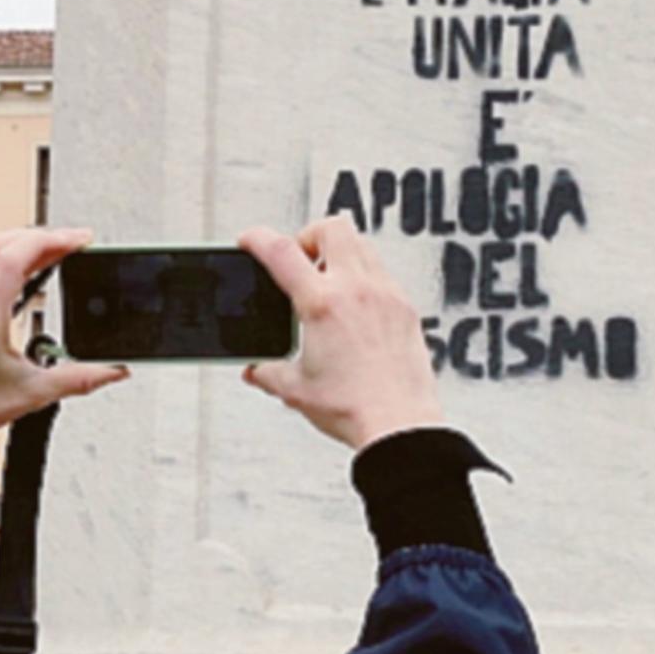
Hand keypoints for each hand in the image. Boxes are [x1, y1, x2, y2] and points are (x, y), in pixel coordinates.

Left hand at [0, 228, 128, 466]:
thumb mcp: (29, 395)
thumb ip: (78, 379)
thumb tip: (112, 370)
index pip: (17, 255)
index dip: (54, 240)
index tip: (79, 238)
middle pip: (2, 243)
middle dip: (42, 236)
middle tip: (72, 242)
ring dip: (19, 240)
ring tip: (49, 248)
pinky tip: (15, 263)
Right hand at [239, 216, 443, 449]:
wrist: (400, 426)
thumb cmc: (354, 409)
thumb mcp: (296, 390)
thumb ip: (268, 373)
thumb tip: (256, 370)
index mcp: (322, 304)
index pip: (281, 251)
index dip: (257, 239)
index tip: (249, 241)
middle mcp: (357, 290)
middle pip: (332, 227)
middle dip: (309, 236)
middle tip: (300, 262)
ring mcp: (386, 295)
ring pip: (362, 245)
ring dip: (339, 253)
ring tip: (326, 284)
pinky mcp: (405, 309)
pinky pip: (382, 273)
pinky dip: (363, 277)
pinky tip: (355, 308)